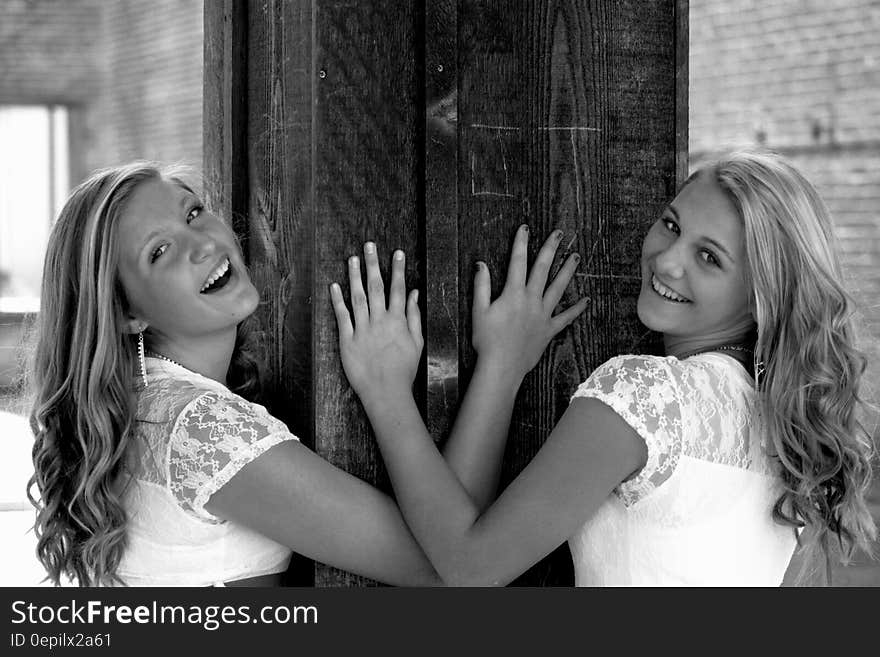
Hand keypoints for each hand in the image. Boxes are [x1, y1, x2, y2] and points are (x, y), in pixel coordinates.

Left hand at [331, 242, 423, 400]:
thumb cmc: (403, 369)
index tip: (397, 253)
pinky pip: (342, 317)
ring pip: (358, 297)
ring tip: (353, 259)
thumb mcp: (416, 342)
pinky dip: (338, 301)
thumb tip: (414, 294)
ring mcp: (362, 330)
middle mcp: (380, 321)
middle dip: (374, 264)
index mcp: (397, 321)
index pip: (398, 289)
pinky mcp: (347, 340)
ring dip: (355, 277)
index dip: (397, 269)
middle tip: (370, 245)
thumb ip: (414, 316)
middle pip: (376, 287)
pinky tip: (335, 286)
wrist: (386, 391)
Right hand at [472, 224, 587, 380]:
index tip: (525, 228)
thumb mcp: (479, 311)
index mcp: (513, 294)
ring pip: (558, 288)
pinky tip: (586, 300)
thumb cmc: (487, 340)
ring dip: (567, 272)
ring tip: (576, 257)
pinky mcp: (549, 330)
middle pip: (542, 269)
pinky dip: (577, 309)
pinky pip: (566, 318)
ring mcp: (543, 315)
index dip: (521, 243)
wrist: (502, 366)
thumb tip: (481, 264)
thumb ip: (481, 286)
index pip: (517, 262)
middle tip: (559, 234)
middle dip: (550, 249)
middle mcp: (531, 300)